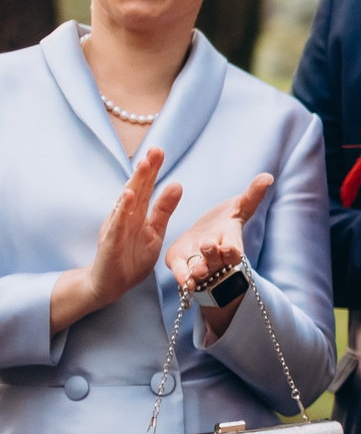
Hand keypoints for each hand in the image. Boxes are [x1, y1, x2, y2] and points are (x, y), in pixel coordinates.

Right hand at [55, 149, 183, 331]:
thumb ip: (164, 209)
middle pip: (136, 189)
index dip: (152, 170)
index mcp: (136, 213)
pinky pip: (118, 226)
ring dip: (135, 184)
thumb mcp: (155, 231)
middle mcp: (125, 216)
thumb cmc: (132, 256)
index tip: (159, 150)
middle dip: (145, 170)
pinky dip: (123, 211)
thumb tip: (177, 184)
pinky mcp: (111, 244)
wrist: (110, 283)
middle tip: (155, 150)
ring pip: (126, 203)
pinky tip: (128, 197)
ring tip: (143, 166)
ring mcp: (116, 228)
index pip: (146, 187)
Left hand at [167, 175, 273, 338]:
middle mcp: (216, 257)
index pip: (234, 250)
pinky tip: (183, 281)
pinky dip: (182, 276)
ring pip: (200, 271)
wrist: (201, 240)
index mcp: (230, 243)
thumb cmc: (224, 223)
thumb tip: (268, 177)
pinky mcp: (180, 264)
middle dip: (212, 255)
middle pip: (217, 260)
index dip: (232, 250)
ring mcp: (199, 263)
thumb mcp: (239, 207)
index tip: (228, 247)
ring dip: (198, 271)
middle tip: (208, 246)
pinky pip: (180, 272)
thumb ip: (253, 195)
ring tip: (197, 272)